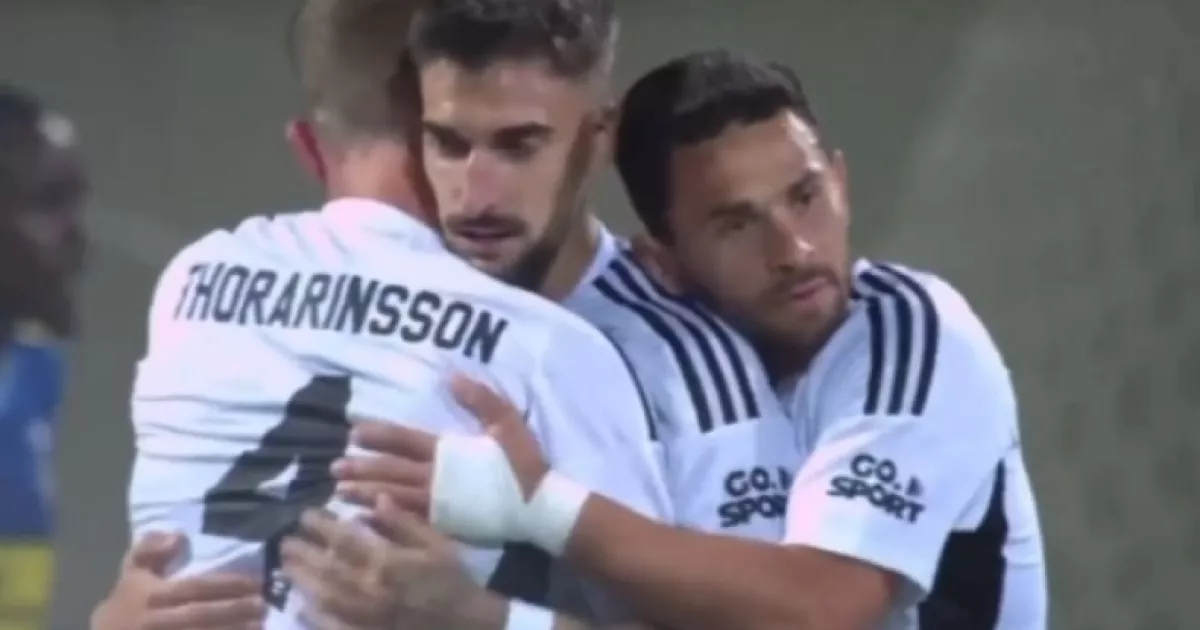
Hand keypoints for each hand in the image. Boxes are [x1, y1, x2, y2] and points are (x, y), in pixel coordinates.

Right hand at [90, 532, 263, 629]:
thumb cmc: (126, 601)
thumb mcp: (131, 571)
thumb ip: (149, 548)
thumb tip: (177, 536)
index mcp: (152, 595)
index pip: (195, 588)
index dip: (226, 585)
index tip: (256, 583)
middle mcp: (156, 621)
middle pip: (201, 615)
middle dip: (236, 610)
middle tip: (265, 605)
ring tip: (261, 625)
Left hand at [281, 496, 505, 629]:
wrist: (466, 624)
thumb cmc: (452, 580)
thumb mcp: (436, 544)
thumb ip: (404, 523)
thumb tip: (375, 500)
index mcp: (387, 562)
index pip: (344, 540)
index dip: (320, 526)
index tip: (305, 514)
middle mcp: (370, 589)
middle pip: (325, 568)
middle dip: (302, 552)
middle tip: (285, 539)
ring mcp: (364, 617)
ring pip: (323, 596)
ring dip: (301, 579)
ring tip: (286, 566)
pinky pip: (332, 626)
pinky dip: (313, 616)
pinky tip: (300, 604)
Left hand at [335, 375, 548, 511]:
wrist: (539, 508)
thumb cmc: (524, 464)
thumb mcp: (507, 422)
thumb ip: (480, 399)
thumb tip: (450, 377)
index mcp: (448, 451)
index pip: (404, 440)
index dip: (378, 435)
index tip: (354, 433)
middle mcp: (436, 478)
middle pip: (390, 471)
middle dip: (361, 468)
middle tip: (333, 468)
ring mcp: (438, 505)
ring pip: (392, 497)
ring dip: (365, 494)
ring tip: (340, 493)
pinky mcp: (444, 526)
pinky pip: (406, 523)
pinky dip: (383, 521)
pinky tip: (365, 520)